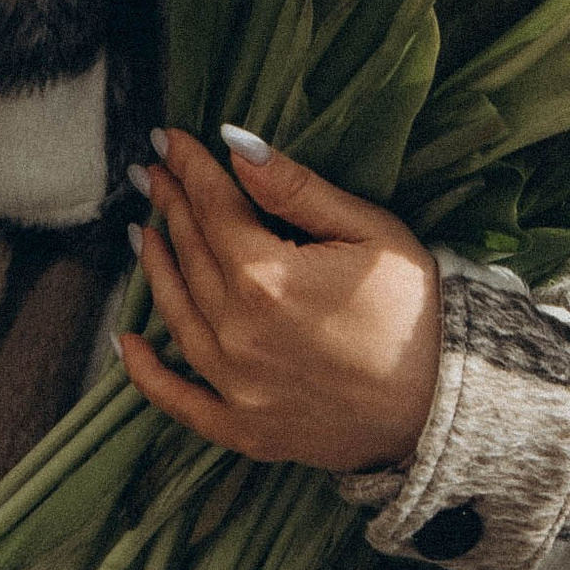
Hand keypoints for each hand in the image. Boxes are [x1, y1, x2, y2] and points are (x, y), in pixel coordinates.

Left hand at [121, 132, 442, 475]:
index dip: (189, 168)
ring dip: (156, 268)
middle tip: (153, 174)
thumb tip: (236, 145)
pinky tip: (124, 342)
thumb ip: (296, 189)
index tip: (166, 140)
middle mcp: (237, 333)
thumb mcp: (368, 230)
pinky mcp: (243, 428)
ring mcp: (236, 386)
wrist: (445, 405)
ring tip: (143, 231)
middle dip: (172, 206)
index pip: (214, 207)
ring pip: (177, 314)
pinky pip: (178, 401)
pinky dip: (144, 373)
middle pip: (192, 254)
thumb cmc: (417, 309)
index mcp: (267, 278)